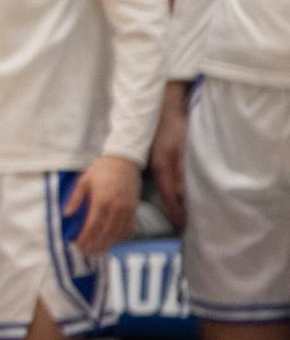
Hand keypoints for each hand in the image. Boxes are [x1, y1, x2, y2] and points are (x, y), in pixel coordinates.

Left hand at [65, 154, 138, 256]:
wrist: (124, 161)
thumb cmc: (101, 170)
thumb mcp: (84, 181)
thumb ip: (75, 199)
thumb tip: (66, 215)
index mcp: (101, 201)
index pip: (93, 225)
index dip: (86, 238)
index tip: (78, 245)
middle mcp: (116, 208)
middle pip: (106, 233)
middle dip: (96, 245)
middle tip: (87, 253)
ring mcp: (127, 209)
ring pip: (118, 233)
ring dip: (108, 244)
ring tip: (98, 251)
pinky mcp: (134, 209)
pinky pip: (129, 228)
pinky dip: (121, 237)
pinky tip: (114, 242)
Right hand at [150, 82, 189, 228]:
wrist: (165, 110)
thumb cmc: (176, 130)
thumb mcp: (183, 152)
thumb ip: (183, 174)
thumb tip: (182, 196)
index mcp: (163, 171)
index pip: (169, 199)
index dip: (177, 215)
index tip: (183, 230)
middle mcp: (157, 171)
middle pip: (165, 197)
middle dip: (173, 212)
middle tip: (183, 228)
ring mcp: (156, 166)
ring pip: (164, 190)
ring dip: (172, 202)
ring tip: (180, 216)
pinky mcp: (158, 161)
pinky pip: (164, 182)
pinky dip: (170, 192)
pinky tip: (175, 195)